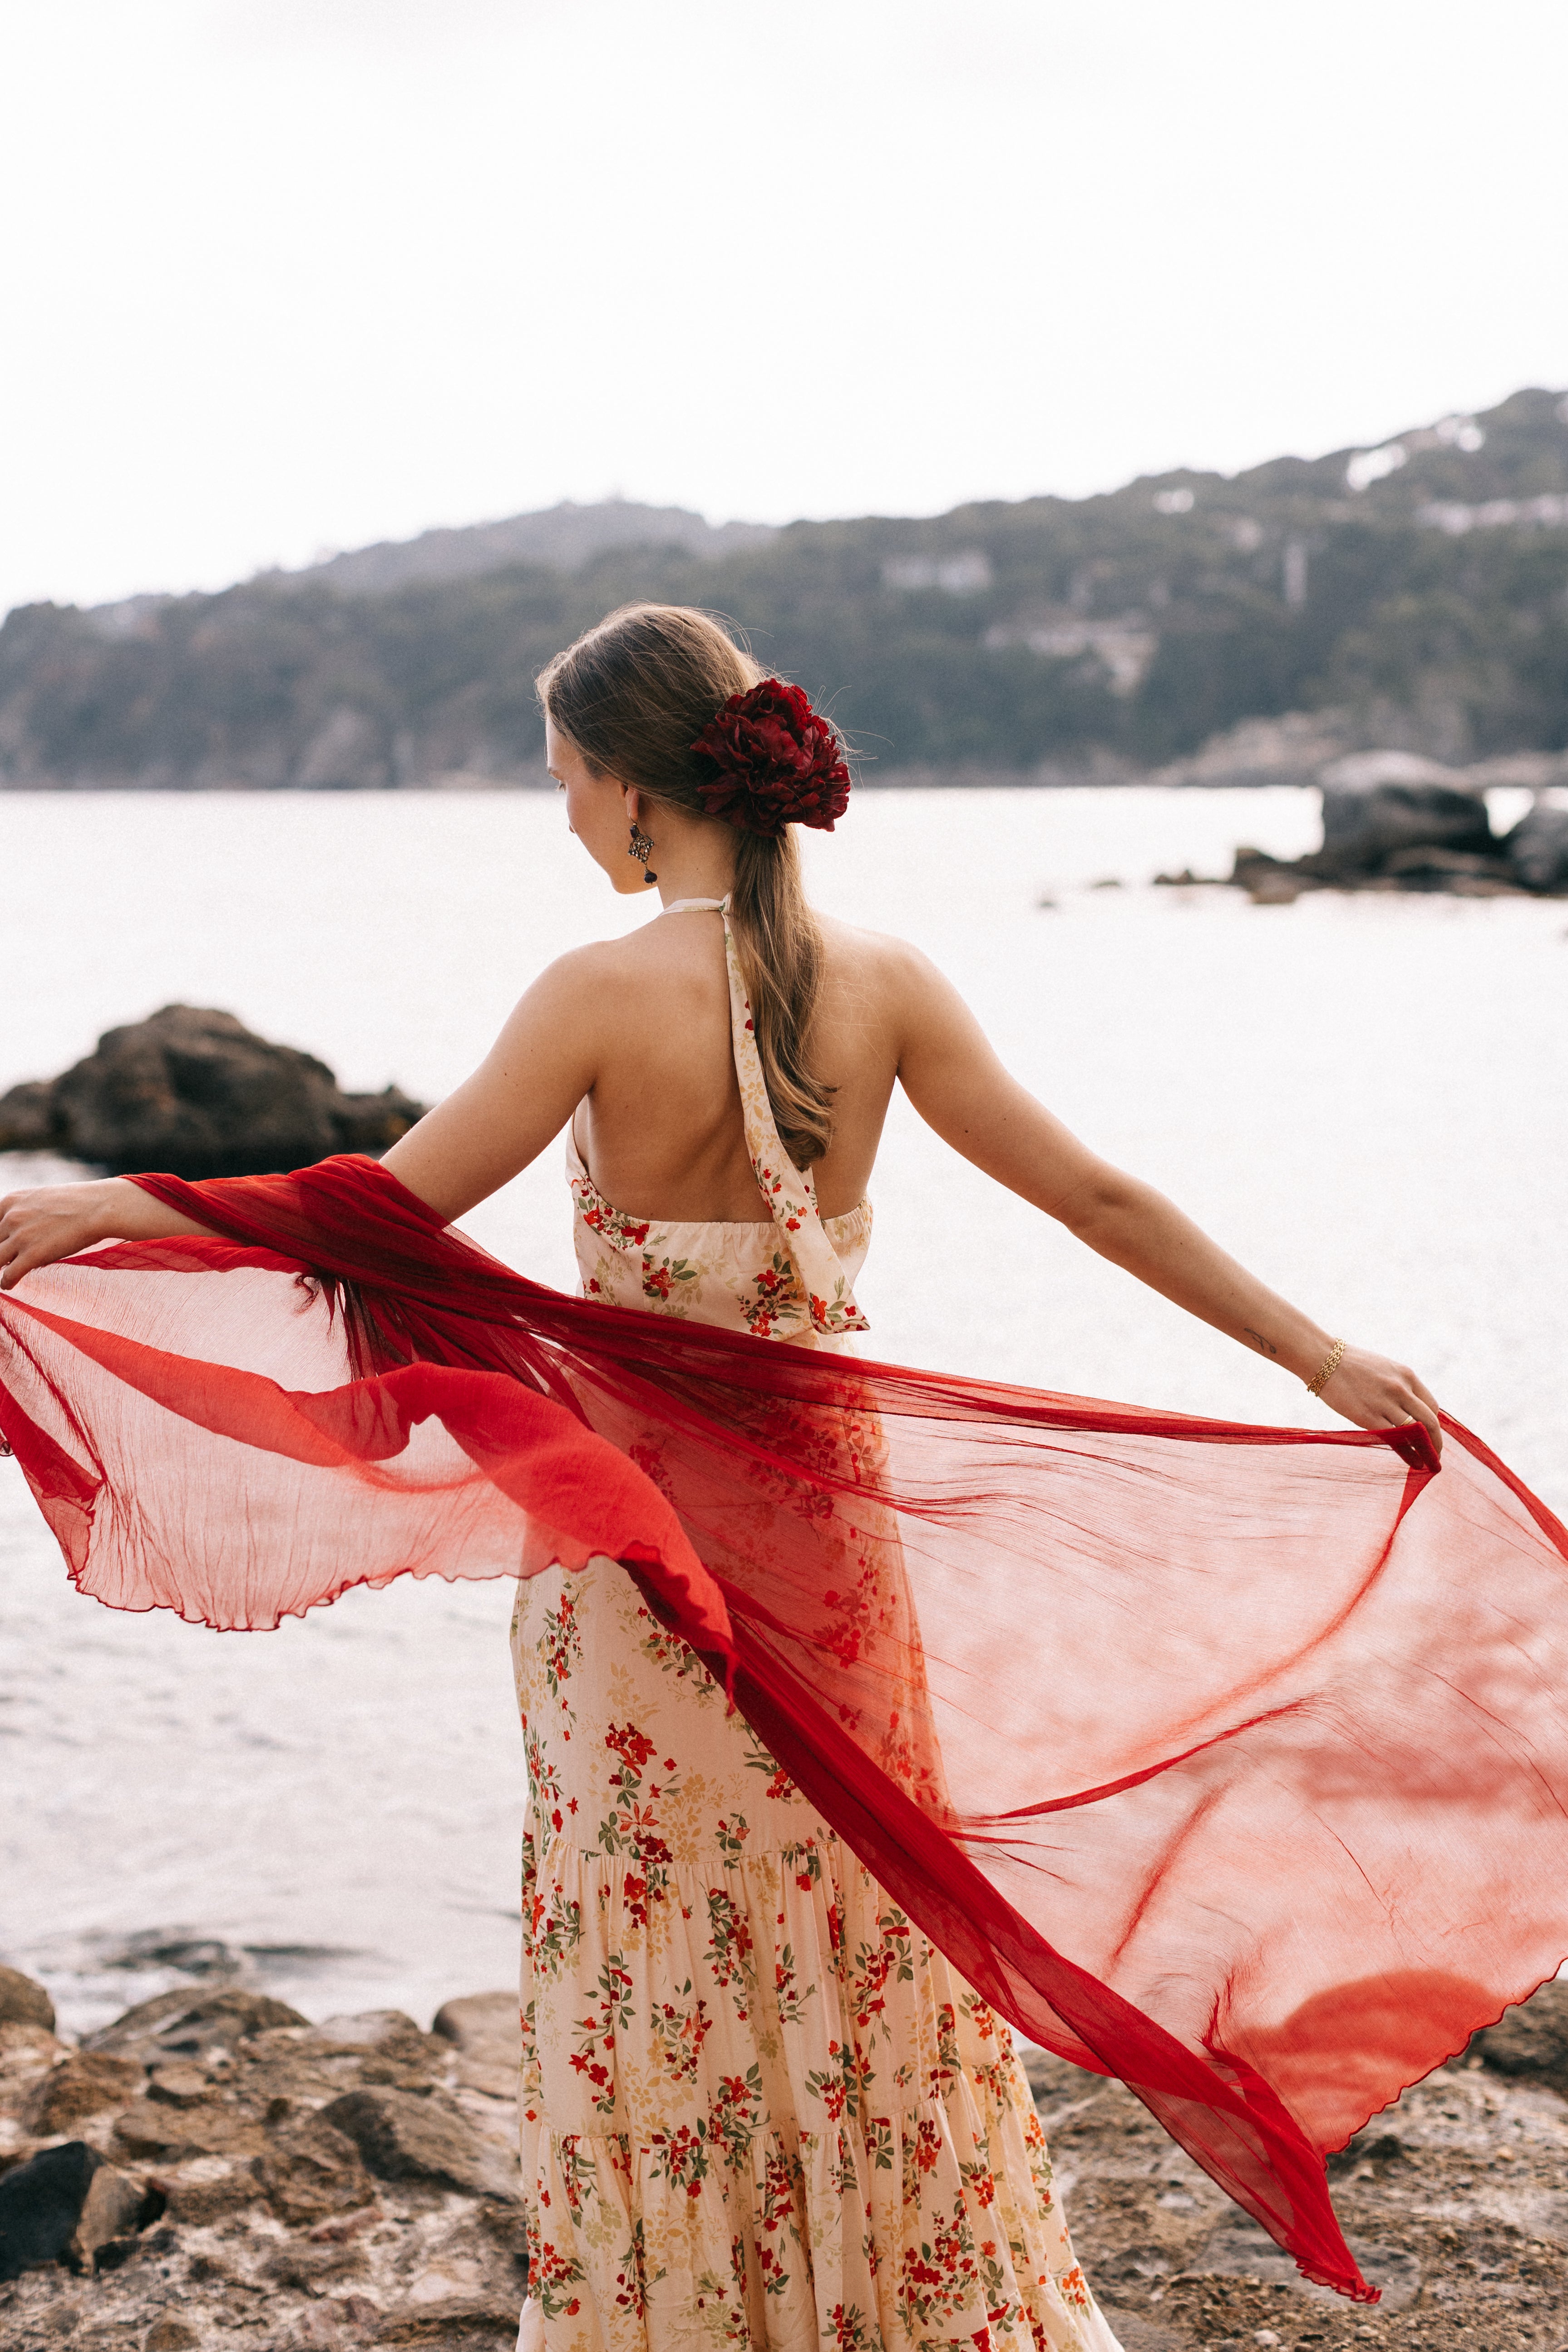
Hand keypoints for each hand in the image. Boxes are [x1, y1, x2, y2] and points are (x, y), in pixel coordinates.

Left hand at [0, 1181, 119, 1291]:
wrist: (99, 1208)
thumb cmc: (78, 1203)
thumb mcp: (42, 1198)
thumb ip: (25, 1212)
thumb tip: (20, 1232)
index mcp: (11, 1201)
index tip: (3, 1245)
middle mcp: (11, 1217)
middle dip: (0, 1253)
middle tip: (5, 1260)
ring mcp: (21, 1236)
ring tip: (4, 1274)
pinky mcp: (33, 1254)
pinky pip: (9, 1274)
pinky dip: (6, 1282)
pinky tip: (9, 1284)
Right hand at [1319, 1343, 1442, 1455]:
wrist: (1322, 1358)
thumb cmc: (1349, 1364)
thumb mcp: (1383, 1369)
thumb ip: (1398, 1386)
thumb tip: (1407, 1409)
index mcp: (1406, 1375)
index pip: (1432, 1406)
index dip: (1434, 1425)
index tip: (1430, 1437)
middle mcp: (1401, 1388)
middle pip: (1430, 1422)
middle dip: (1436, 1443)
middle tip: (1436, 1457)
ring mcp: (1385, 1402)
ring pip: (1416, 1433)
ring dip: (1426, 1451)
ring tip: (1427, 1463)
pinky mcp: (1368, 1416)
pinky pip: (1397, 1440)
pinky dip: (1409, 1454)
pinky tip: (1412, 1462)